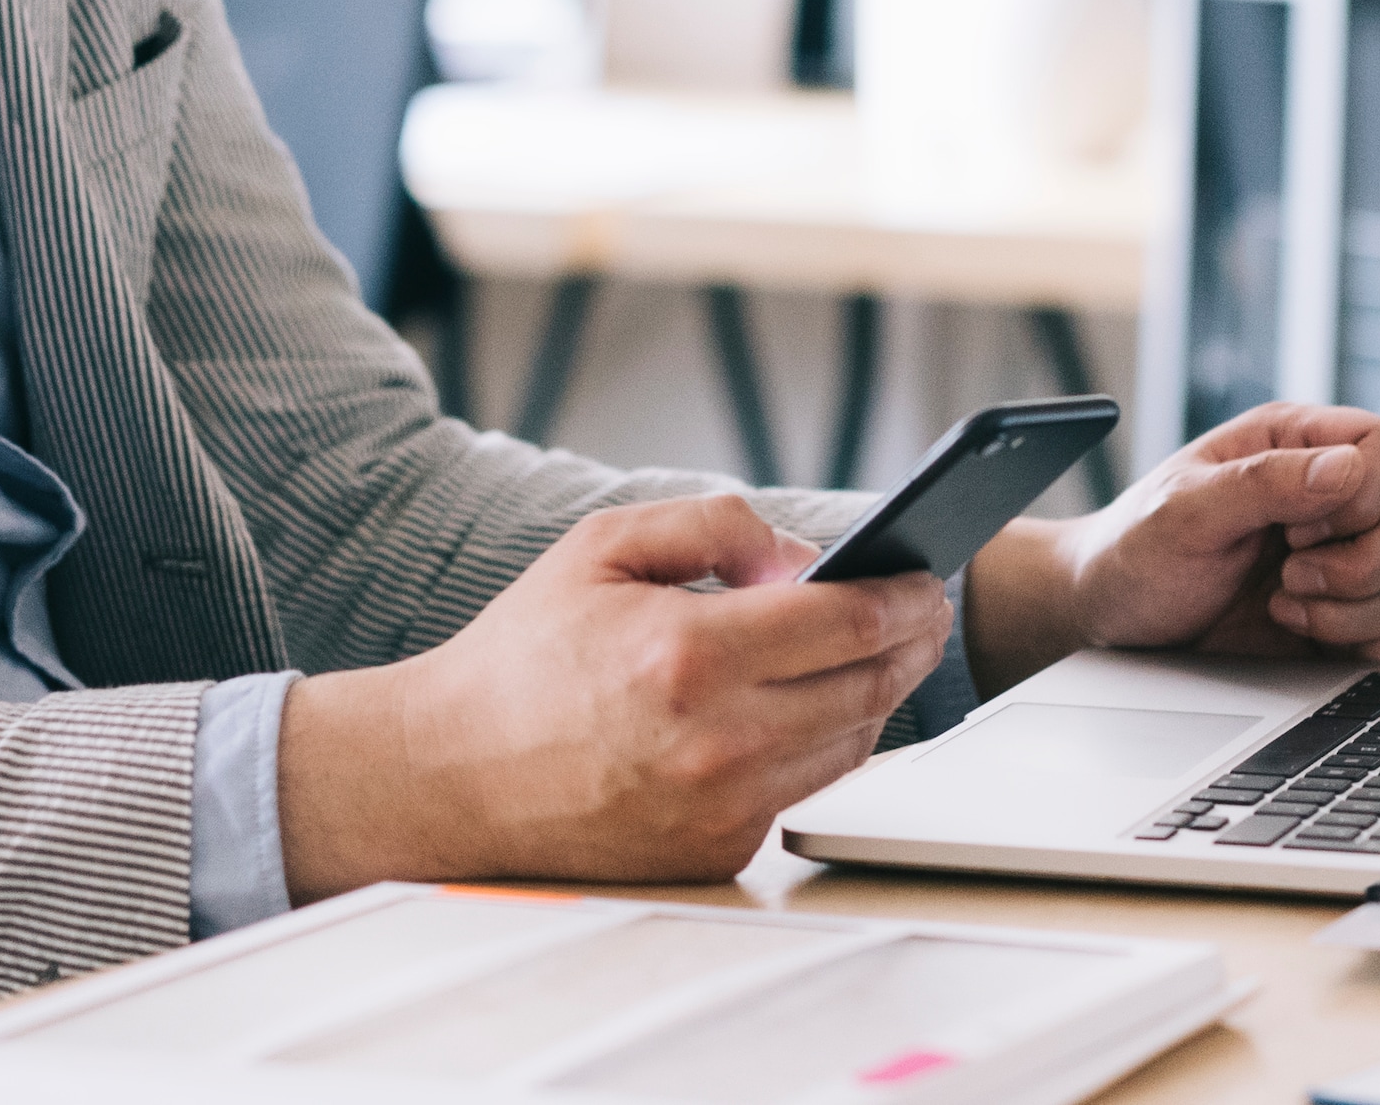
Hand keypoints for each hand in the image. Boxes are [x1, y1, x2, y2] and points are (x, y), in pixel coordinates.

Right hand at [277, 492, 952, 890]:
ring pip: (851, 746)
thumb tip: (804, 557)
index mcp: (689, 655)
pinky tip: (813, 707)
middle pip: (869, 686)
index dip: (905, 594)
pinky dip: (817, 746)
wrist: (451, 776)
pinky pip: (801, 791)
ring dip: (877, 695)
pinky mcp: (715, 854)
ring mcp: (720, 809)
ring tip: (881, 652)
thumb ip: (715, 526)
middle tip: (928, 612)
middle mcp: (716, 742)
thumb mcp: (603, 547)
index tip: (928, 577)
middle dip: (911, 642)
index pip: (847, 622)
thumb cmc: (523, 655)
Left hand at [959, 404, 1379, 691]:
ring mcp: (1351, 562)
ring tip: (1284, 605)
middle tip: (1290, 575)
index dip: (1367, 494)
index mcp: (1298, 445)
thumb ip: (1263, 483)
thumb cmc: (1136, 551)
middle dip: (1364, 563)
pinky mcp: (1355, 620)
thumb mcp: (1183, 510)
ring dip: (1359, 610)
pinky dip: (1373, 643)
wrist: (1111, 621)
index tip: (1300, 529)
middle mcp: (1336, 500)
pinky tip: (1308, 635)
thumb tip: (1349, 469)